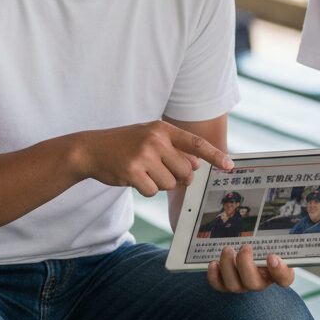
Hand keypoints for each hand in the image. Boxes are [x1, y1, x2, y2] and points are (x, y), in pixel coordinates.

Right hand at [73, 120, 231, 195]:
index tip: (229, 165)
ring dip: (158, 183)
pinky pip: (152, 191)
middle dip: (177, 177)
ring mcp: (143, 155)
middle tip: (160, 171)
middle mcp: (155, 140)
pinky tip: (133, 178)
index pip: (195, 143)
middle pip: (184, 171)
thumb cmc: (125, 145)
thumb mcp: (151, 139)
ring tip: (143, 171)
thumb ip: (174, 149)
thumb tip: (196, 166)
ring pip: (169, 183)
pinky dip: (145, 189)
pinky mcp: (132, 171)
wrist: (91, 149)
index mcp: (163, 129)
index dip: (214, 155)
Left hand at [206, 245, 293, 291]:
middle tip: (245, 247)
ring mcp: (243, 286)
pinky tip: (214, 263)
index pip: (285, 279)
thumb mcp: (276, 243)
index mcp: (278, 273)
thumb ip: (280, 238)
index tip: (272, 256)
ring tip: (228, 249)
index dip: (279, 271)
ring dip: (228, 266)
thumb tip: (287, 220)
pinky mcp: (227, 285)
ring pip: (234, 285)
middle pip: (254, 283)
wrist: (251, 258)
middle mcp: (260, 282)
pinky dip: (214, 276)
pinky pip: (219, 286)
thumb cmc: (266, 249)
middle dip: (246, 264)